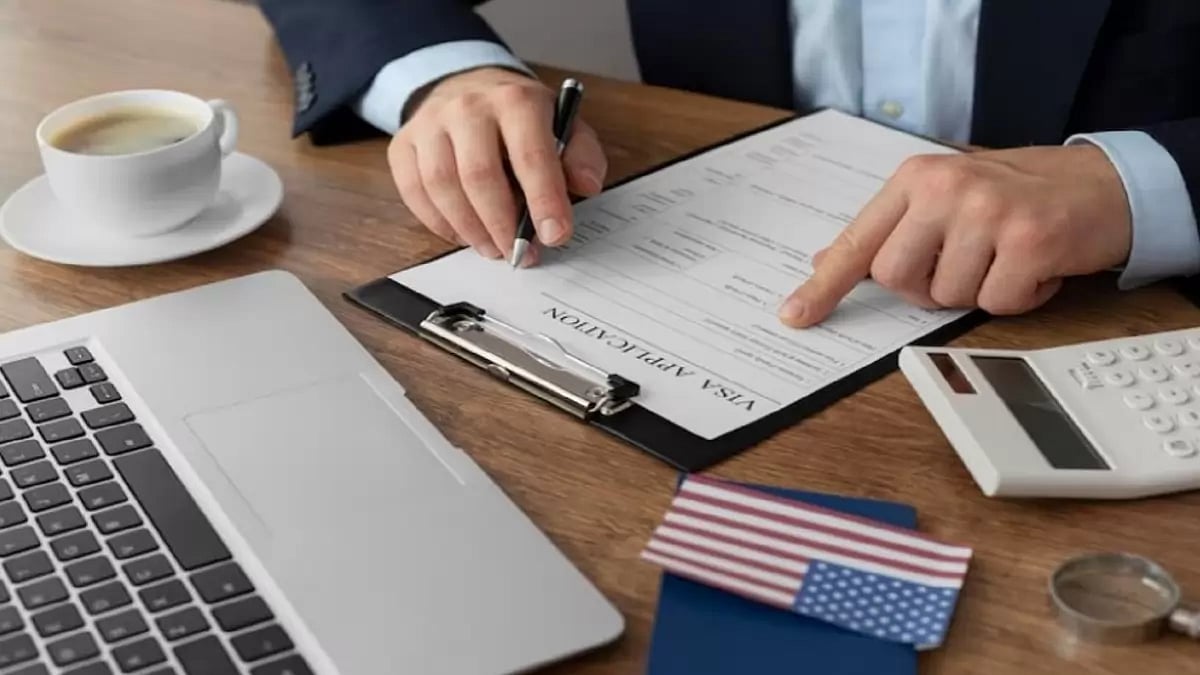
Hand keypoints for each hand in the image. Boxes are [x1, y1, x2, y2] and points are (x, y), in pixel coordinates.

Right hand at [388, 67, 606, 262]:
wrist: (467, 87)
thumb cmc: (519, 118)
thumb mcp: (562, 125)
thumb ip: (580, 154)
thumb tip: (587, 185)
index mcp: (515, 100)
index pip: (530, 154)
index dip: (544, 200)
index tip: (555, 236)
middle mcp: (468, 107)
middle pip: (480, 176)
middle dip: (502, 225)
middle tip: (520, 253)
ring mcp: (430, 124)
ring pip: (442, 187)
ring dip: (471, 229)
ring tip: (493, 248)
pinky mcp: (403, 144)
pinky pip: (414, 192)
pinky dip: (439, 223)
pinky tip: (463, 234)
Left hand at [779, 144, 1132, 325]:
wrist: (1106, 182)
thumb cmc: (1019, 194)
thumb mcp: (946, 197)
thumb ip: (891, 228)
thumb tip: (827, 261)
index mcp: (915, 178)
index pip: (857, 241)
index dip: (825, 285)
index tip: (795, 315)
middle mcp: (945, 188)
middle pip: (895, 277)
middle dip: (925, 289)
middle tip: (965, 264)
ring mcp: (988, 211)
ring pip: (947, 296)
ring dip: (978, 291)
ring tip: (1006, 258)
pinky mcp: (1028, 240)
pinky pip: (996, 303)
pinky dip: (1017, 298)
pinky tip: (1034, 267)